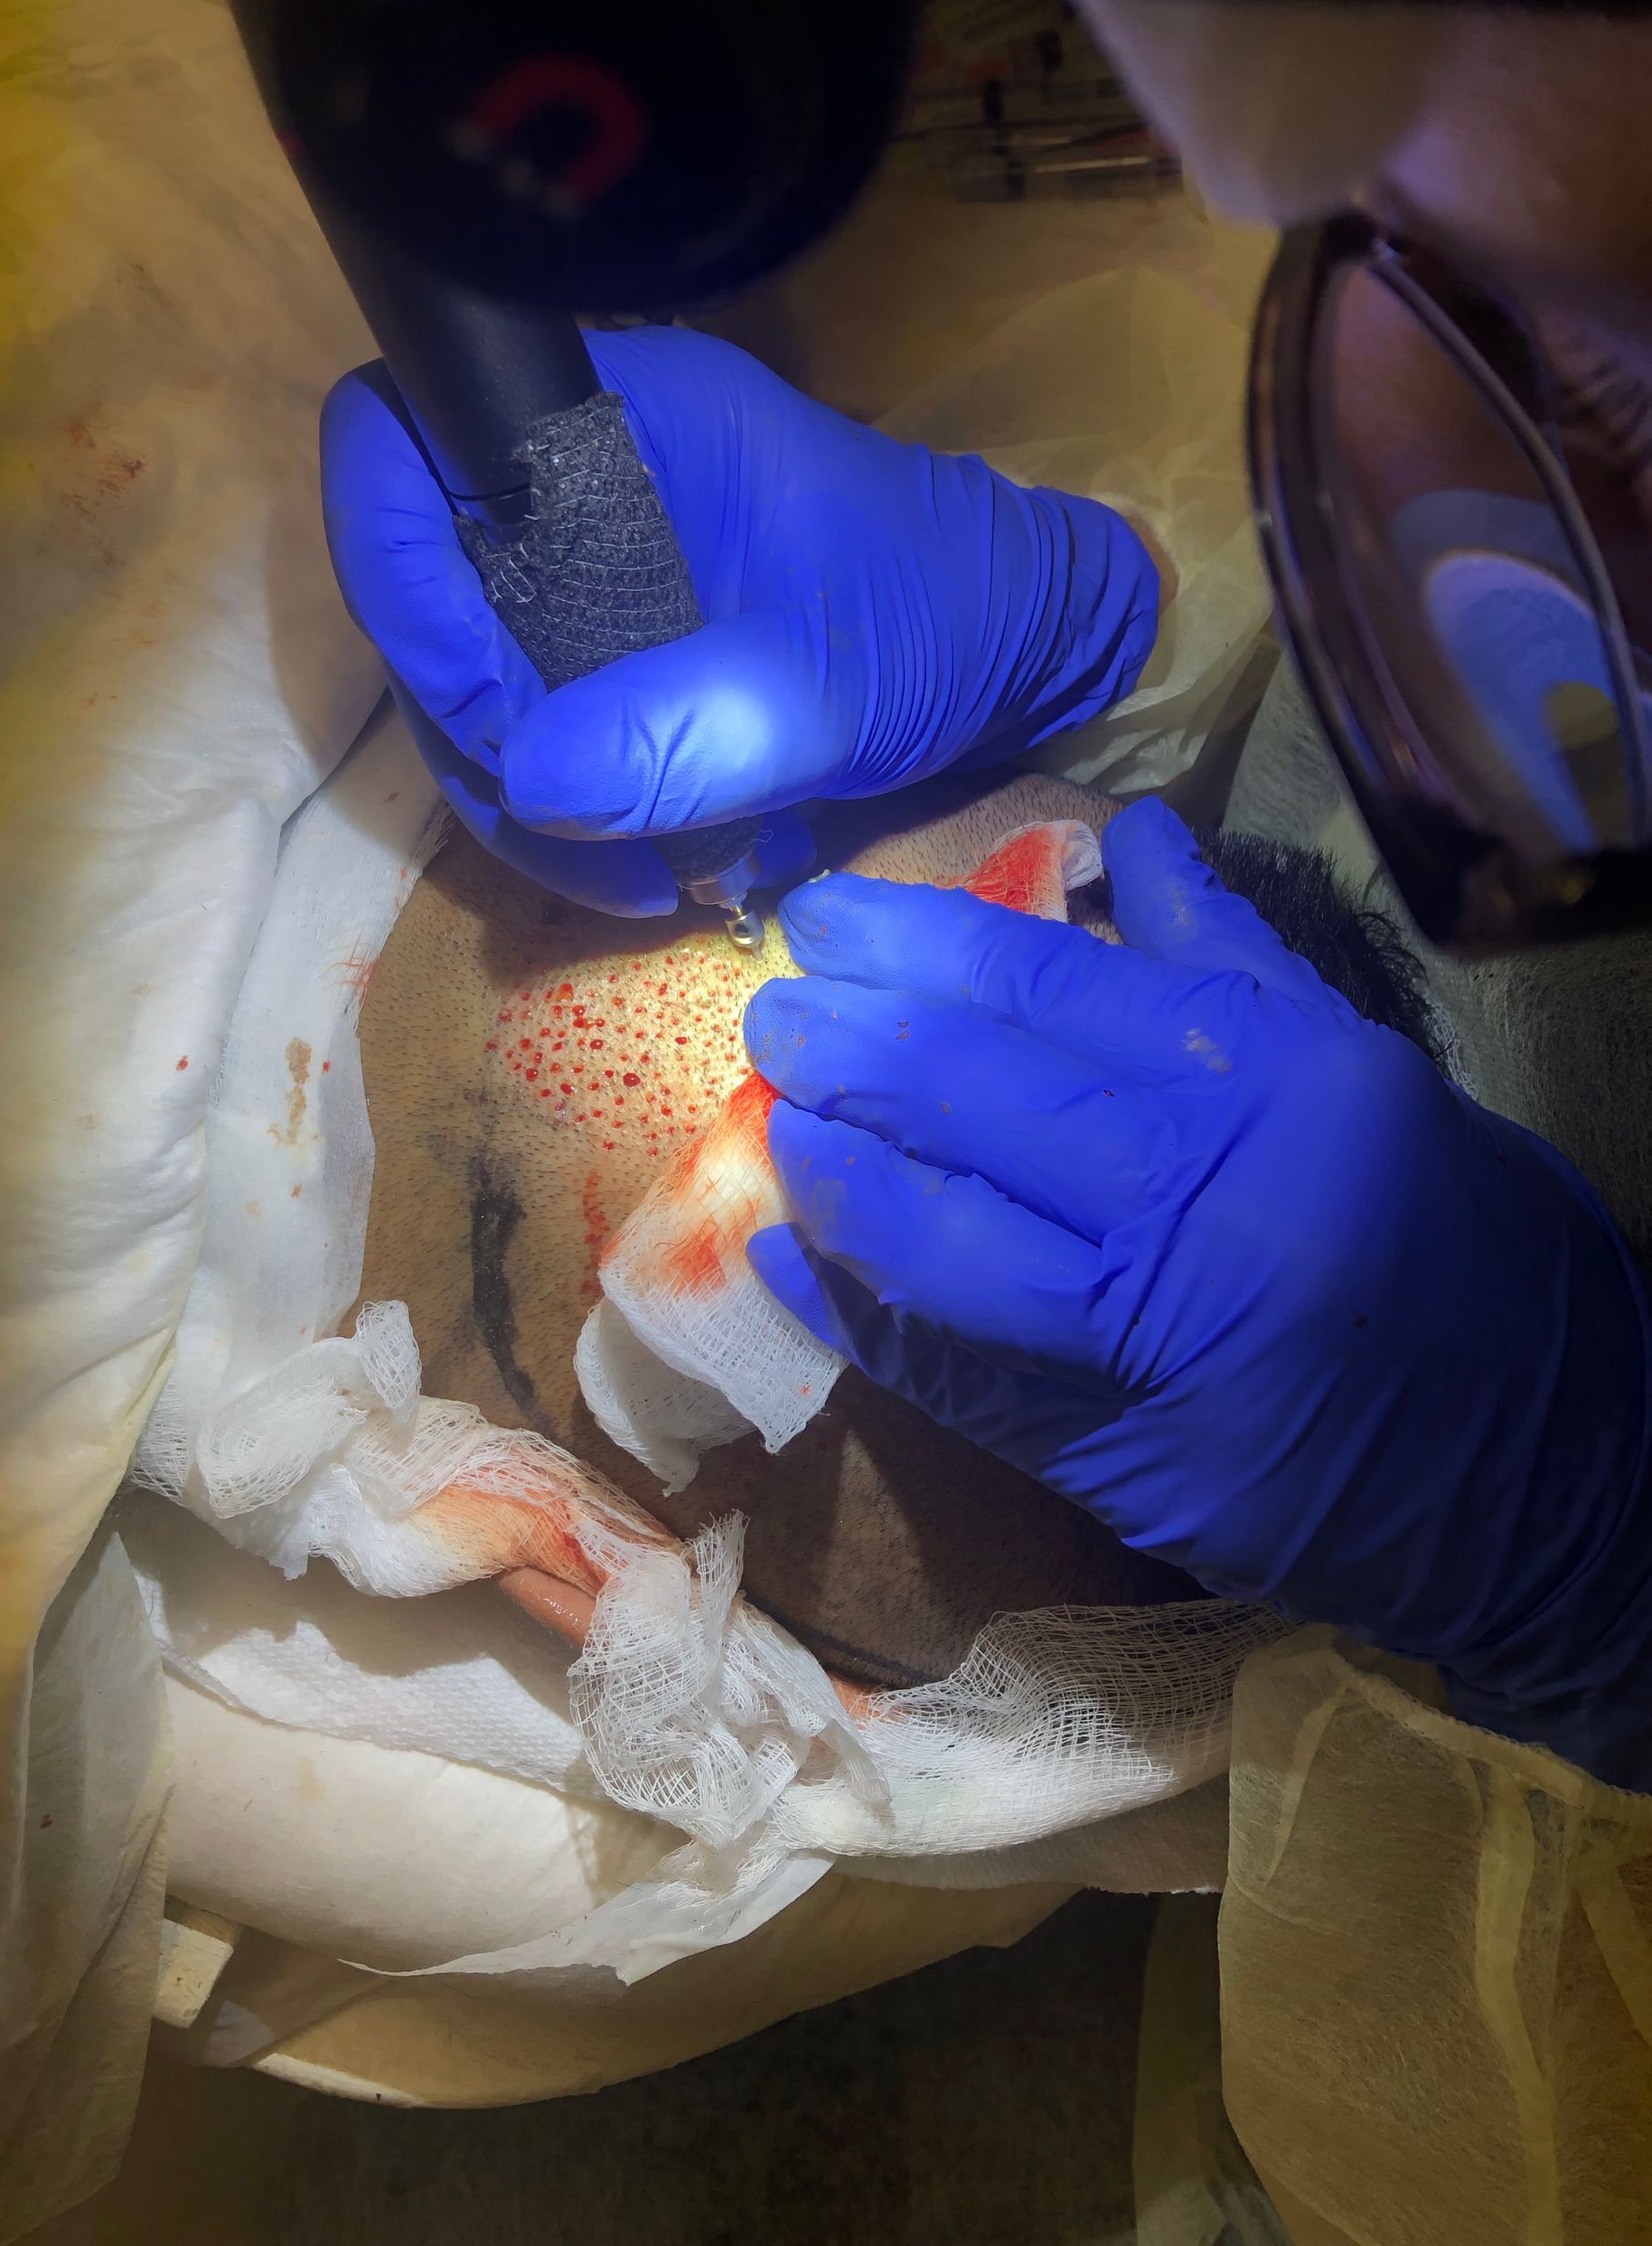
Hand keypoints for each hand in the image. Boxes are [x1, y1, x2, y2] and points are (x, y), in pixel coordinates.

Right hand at [320, 328, 1156, 913]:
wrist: (1023, 648)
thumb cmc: (947, 613)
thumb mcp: (832, 677)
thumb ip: (691, 726)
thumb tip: (529, 783)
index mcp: (608, 417)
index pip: (398, 439)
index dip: (396, 571)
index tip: (484, 708)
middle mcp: (564, 484)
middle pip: (419, 599)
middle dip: (474, 735)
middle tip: (571, 837)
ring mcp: (578, 574)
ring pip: (470, 690)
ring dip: (524, 809)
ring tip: (638, 886)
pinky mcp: (604, 658)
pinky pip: (534, 740)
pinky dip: (570, 822)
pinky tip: (649, 875)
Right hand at [743, 798, 1651, 1784]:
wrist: (1559, 1457)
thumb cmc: (1324, 1495)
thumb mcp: (1130, 1485)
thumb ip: (959, 1373)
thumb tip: (793, 1255)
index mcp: (1148, 1318)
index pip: (936, 1227)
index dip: (836, 1181)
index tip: (769, 1142)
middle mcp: (1207, 1174)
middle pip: (983, 1084)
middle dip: (856, 1043)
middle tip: (771, 1008)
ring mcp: (1282, 1081)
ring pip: (1070, 984)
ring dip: (942, 941)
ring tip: (839, 911)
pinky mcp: (1344, 1034)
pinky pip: (1225, 930)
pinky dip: (1163, 877)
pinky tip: (1104, 834)